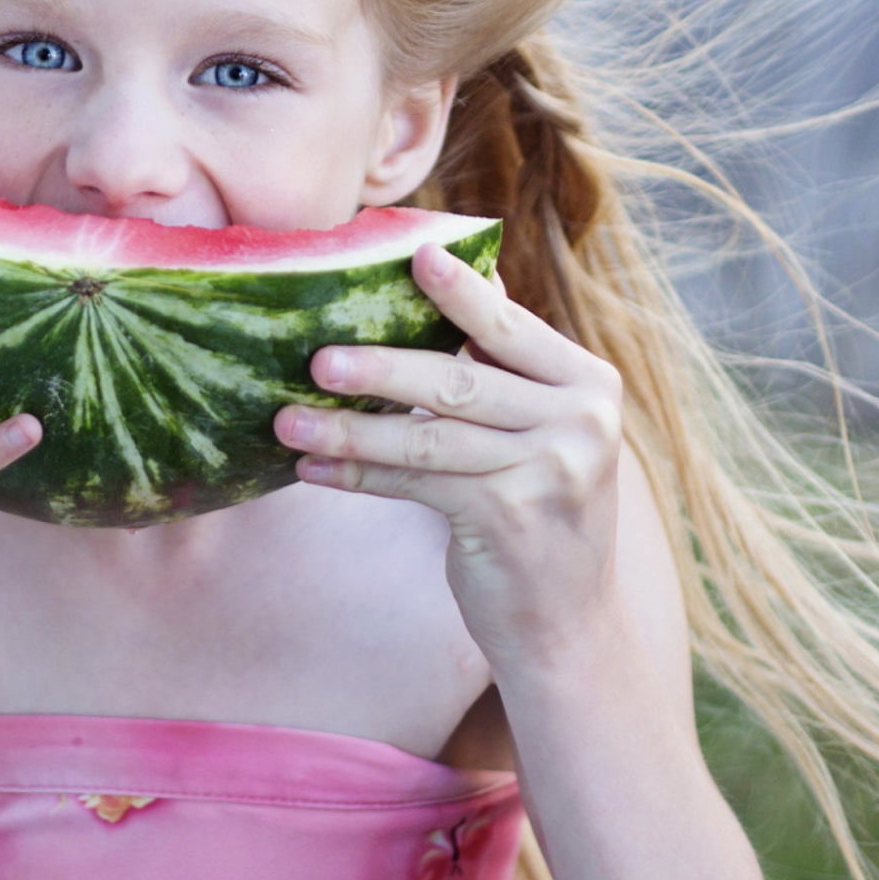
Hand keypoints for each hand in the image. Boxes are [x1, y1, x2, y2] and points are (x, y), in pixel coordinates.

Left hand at [275, 242, 625, 669]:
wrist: (570, 624)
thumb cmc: (542, 509)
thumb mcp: (545, 431)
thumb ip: (507, 367)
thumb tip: (456, 278)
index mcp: (589, 382)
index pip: (509, 328)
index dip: (460, 292)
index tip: (413, 255)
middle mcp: (580, 421)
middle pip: (459, 380)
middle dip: (381, 368)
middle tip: (316, 359)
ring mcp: (549, 471)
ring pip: (427, 437)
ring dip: (350, 431)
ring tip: (288, 421)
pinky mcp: (509, 518)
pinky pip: (416, 484)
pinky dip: (359, 477)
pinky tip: (312, 471)